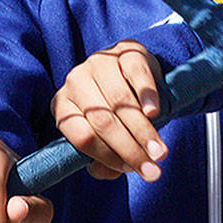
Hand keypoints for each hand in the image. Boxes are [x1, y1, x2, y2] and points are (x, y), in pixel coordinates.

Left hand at [50, 40, 167, 181]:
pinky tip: (155, 113)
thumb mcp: (105, 135)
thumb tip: (108, 172)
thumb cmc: (117, 112)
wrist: (133, 73)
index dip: (106, 156)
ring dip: (142, 130)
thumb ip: (104, 158)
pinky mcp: (125, 50)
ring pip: (120, 101)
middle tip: (153, 169)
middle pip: (102, 121)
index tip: (130, 170)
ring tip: (160, 151)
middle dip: (130, 149)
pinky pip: (136, 73)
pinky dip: (147, 95)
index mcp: (63, 106)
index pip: (81, 136)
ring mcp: (99, 62)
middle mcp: (76, 81)